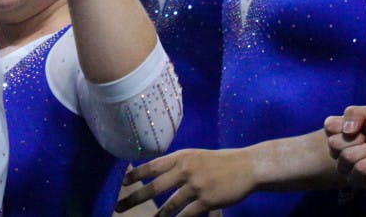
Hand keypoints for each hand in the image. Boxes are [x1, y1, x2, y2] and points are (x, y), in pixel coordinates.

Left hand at [116, 148, 255, 215]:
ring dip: (157, 216)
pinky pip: (188, 215)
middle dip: (135, 198)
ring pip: (170, 205)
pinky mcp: (207, 200)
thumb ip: (177, 164)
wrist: (246, 166)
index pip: (152, 166)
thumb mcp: (195, 155)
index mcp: (181, 157)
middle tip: (119, 207)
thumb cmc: (219, 161)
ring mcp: (196, 185)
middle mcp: (185, 170)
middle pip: (155, 187)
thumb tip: (156, 171)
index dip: (136, 175)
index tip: (123, 184)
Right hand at [325, 105, 365, 187]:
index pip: (329, 126)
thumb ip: (354, 113)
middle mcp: (337, 150)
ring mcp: (344, 167)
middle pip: (334, 143)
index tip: (359, 128)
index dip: (345, 125)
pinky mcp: (355, 180)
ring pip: (346, 156)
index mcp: (337, 132)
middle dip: (358, 139)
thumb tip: (347, 130)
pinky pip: (359, 169)